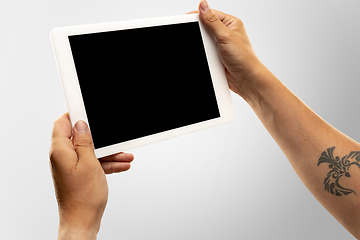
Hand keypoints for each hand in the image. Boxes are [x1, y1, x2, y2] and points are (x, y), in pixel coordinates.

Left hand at [49, 113, 133, 238]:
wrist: (83, 221)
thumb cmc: (83, 196)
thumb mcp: (89, 163)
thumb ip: (84, 141)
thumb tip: (81, 125)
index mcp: (60, 151)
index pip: (62, 123)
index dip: (75, 115)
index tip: (89, 110)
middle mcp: (63, 157)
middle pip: (81, 138)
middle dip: (101, 138)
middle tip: (115, 137)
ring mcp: (71, 167)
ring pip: (91, 151)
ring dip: (109, 153)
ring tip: (126, 155)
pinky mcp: (79, 175)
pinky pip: (93, 163)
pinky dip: (106, 163)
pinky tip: (122, 165)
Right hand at [191, 1, 269, 102]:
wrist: (246, 80)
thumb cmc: (244, 58)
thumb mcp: (226, 36)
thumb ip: (213, 21)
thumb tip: (203, 5)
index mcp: (230, 23)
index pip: (210, 14)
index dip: (198, 16)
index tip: (186, 19)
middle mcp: (226, 33)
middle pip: (205, 28)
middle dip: (200, 34)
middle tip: (201, 41)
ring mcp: (221, 46)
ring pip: (203, 42)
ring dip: (202, 48)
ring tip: (208, 53)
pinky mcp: (217, 57)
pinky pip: (205, 53)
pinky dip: (203, 56)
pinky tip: (206, 58)